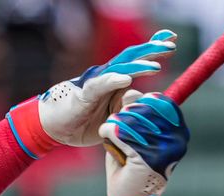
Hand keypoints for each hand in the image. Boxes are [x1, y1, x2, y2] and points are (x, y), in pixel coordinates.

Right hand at [6, 30, 176, 156]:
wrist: (52, 128)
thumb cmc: (80, 121)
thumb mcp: (111, 116)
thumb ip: (128, 107)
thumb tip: (143, 98)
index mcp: (113, 81)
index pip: (136, 60)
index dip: (153, 49)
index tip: (172, 41)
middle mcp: (105, 76)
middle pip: (131, 57)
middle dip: (152, 49)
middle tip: (171, 43)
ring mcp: (94, 83)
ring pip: (119, 68)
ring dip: (138, 66)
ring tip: (155, 65)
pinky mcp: (84, 94)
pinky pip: (100, 85)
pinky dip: (113, 80)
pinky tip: (126, 78)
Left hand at [98, 92, 189, 195]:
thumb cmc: (130, 166)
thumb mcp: (135, 135)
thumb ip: (136, 115)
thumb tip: (132, 92)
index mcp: (178, 132)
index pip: (159, 102)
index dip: (138, 103)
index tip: (127, 114)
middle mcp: (176, 140)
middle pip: (144, 107)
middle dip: (125, 114)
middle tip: (116, 128)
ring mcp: (165, 150)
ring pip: (131, 119)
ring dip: (115, 125)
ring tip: (112, 136)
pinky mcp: (148, 159)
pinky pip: (123, 134)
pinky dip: (110, 133)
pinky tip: (108, 138)